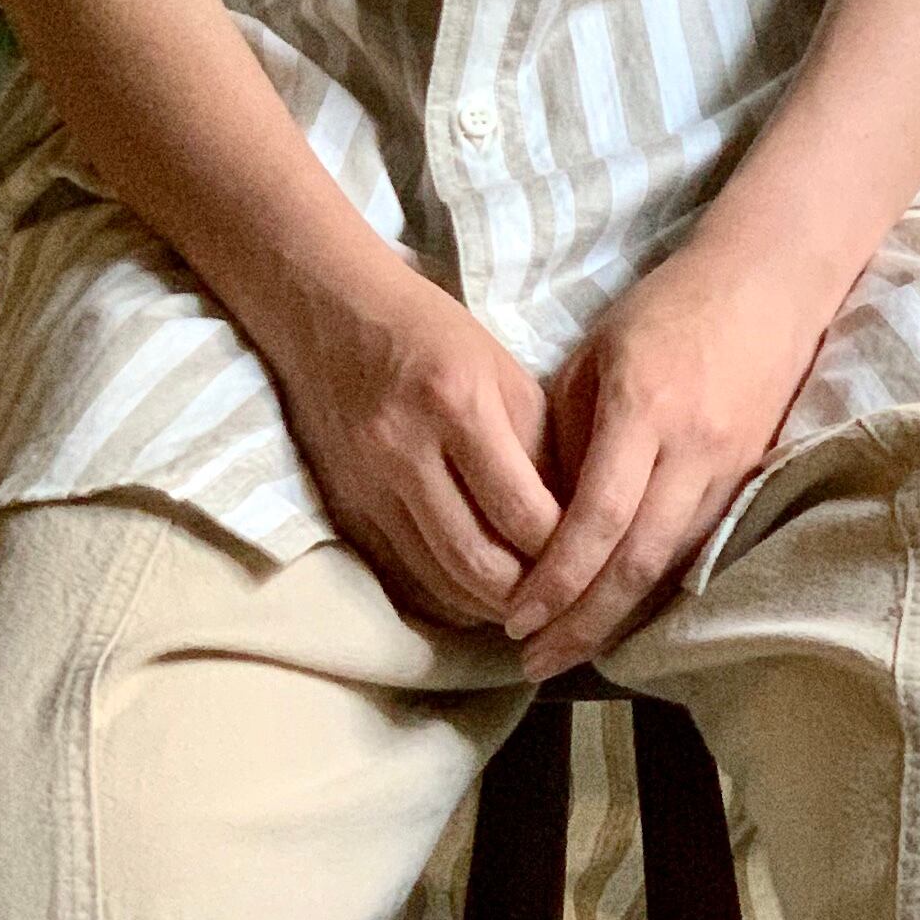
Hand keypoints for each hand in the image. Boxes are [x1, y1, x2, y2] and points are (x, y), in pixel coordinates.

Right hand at [262, 261, 562, 629]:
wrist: (329, 310)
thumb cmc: (431, 335)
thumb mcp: (504, 372)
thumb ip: (542, 449)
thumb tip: (576, 526)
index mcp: (457, 403)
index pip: (522, 511)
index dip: (563, 551)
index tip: (590, 562)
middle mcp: (405, 449)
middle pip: (478, 561)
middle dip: (529, 596)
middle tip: (563, 604)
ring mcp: (366, 483)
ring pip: (438, 578)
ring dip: (489, 605)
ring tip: (529, 608)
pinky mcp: (343, 505)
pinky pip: (403, 573)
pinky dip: (448, 594)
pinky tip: (479, 594)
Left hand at [501, 239, 832, 677]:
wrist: (770, 284)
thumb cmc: (665, 310)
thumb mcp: (594, 357)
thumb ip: (565, 437)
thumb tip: (534, 518)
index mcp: (643, 408)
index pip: (597, 518)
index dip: (556, 579)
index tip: (516, 617)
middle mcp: (692, 448)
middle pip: (636, 562)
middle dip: (583, 623)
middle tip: (534, 660)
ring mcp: (728, 470)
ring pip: (670, 566)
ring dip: (617, 618)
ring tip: (566, 650)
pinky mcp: (748, 482)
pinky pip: (693, 550)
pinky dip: (652, 589)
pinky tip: (617, 614)